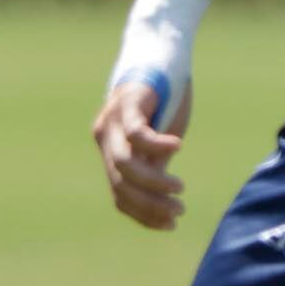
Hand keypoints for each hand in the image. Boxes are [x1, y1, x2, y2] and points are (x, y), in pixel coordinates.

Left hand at [93, 78, 190, 230]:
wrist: (156, 60)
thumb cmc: (160, 106)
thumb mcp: (157, 143)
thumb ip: (154, 168)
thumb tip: (163, 204)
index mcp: (111, 153)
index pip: (120, 195)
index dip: (143, 215)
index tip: (170, 225)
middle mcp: (105, 139)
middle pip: (120, 185)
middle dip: (149, 205)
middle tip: (178, 211)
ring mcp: (113, 121)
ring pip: (124, 164)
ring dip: (153, 182)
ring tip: (179, 187)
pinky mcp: (127, 103)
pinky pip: (135, 132)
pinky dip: (156, 145)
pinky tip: (176, 147)